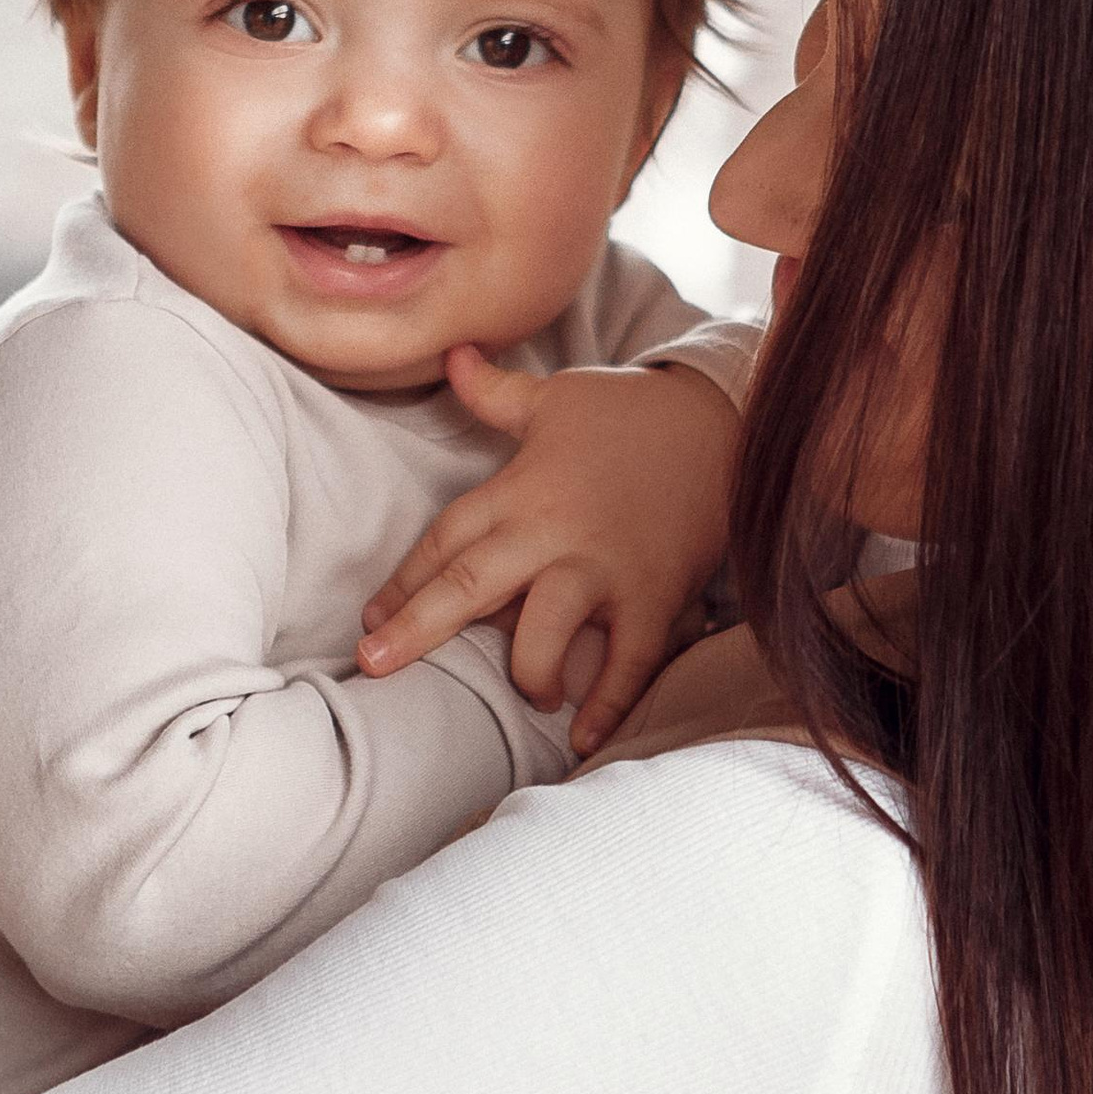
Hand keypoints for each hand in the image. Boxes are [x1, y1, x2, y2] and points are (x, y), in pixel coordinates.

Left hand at [358, 350, 740, 756]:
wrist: (723, 423)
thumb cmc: (629, 413)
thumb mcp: (557, 398)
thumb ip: (495, 393)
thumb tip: (452, 353)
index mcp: (520, 490)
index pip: (445, 541)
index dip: (404, 582)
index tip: (370, 620)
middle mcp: (552, 533)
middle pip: (470, 585)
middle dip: (418, 628)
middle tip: (373, 665)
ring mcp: (604, 568)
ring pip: (546, 633)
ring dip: (528, 673)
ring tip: (526, 696)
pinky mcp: (654, 594)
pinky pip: (628, 660)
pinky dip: (607, 703)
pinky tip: (584, 740)